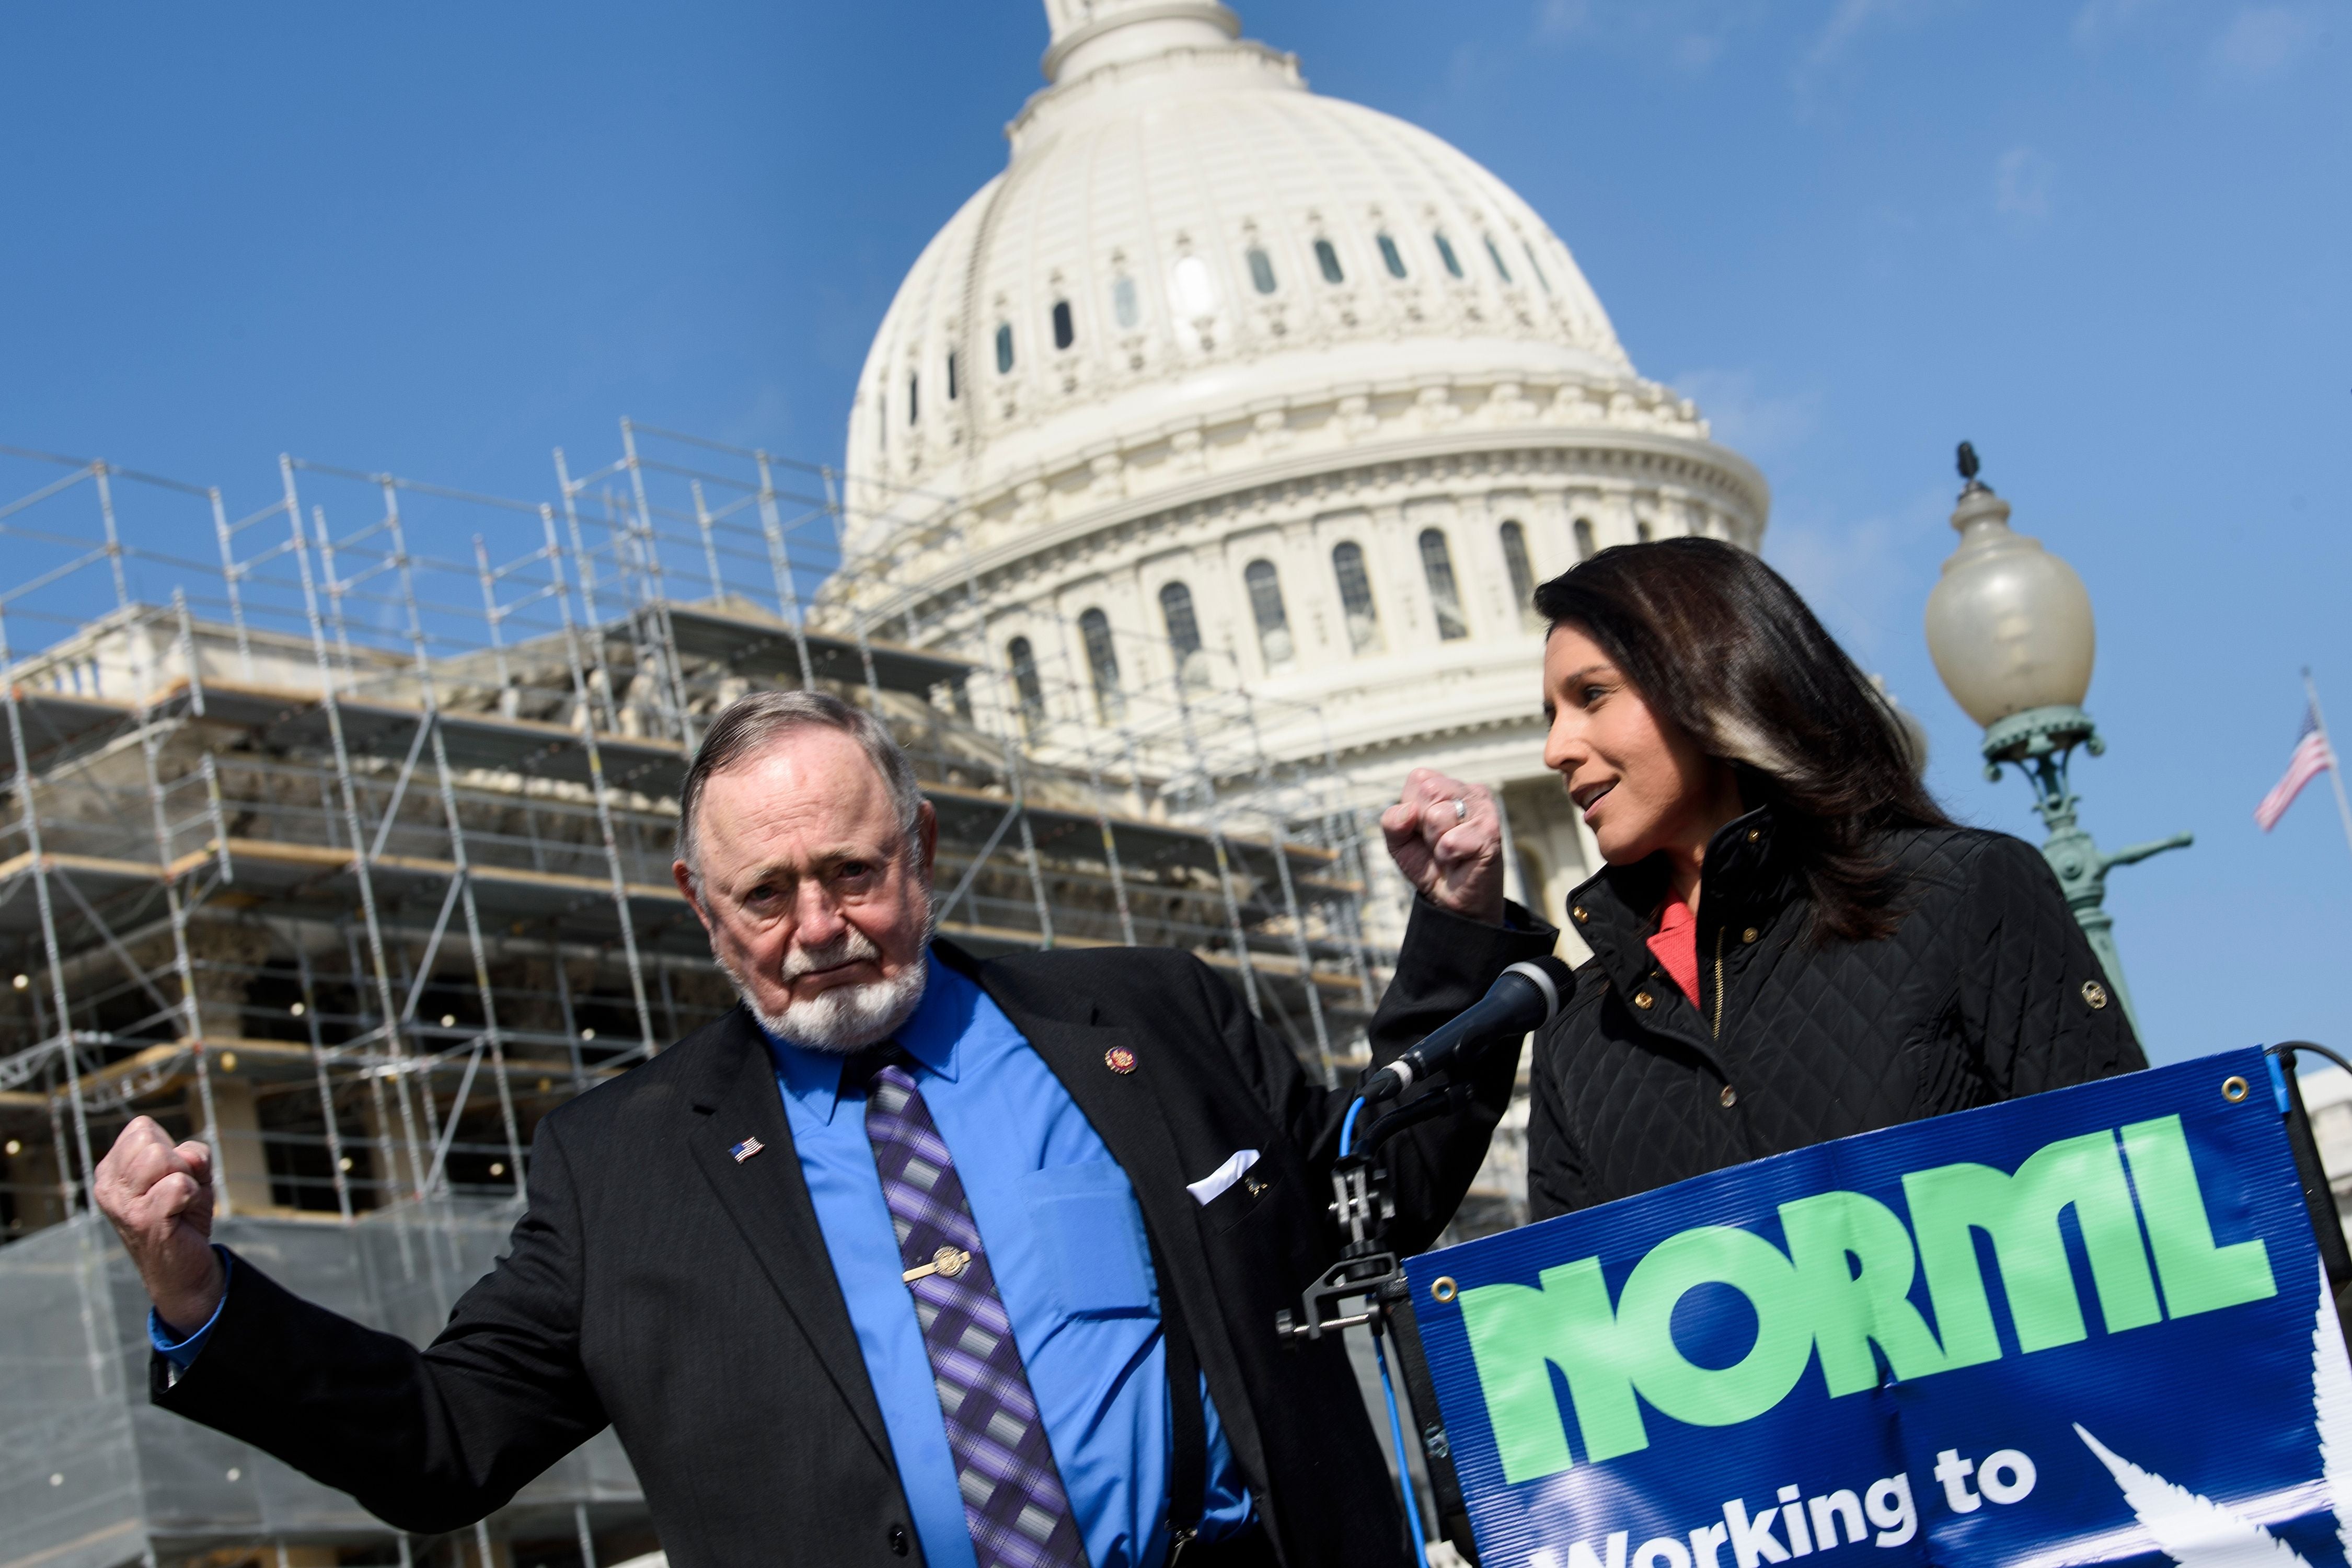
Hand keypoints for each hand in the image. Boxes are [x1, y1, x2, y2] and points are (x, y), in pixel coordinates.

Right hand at [94, 1116, 225, 1337]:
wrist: (183, 1269)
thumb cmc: (183, 1215)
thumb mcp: (191, 1174)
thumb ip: (191, 1154)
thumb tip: (189, 1156)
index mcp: (111, 1170)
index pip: (142, 1128)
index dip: (171, 1147)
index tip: (171, 1177)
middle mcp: (108, 1186)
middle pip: (151, 1141)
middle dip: (179, 1162)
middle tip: (178, 1193)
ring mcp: (122, 1204)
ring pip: (160, 1157)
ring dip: (186, 1178)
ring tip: (180, 1203)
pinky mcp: (143, 1220)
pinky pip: (178, 1184)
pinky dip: (193, 1195)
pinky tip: (183, 1215)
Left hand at [1380, 769, 1505, 925]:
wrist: (1451, 900)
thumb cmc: (1428, 863)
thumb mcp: (1399, 841)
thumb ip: (1392, 821)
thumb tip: (1408, 810)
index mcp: (1448, 786)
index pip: (1419, 779)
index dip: (1411, 809)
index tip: (1422, 829)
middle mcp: (1470, 792)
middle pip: (1429, 790)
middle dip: (1423, 824)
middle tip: (1437, 841)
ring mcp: (1484, 811)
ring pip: (1439, 815)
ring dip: (1435, 842)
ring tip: (1448, 851)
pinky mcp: (1491, 833)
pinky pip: (1451, 841)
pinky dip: (1447, 857)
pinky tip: (1459, 861)